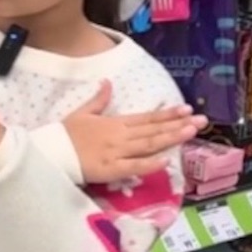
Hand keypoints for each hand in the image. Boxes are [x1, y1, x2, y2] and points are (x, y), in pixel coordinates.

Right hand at [62, 81, 205, 182]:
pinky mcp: (110, 169)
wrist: (50, 151)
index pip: (147, 117)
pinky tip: (166, 160)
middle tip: (201, 121)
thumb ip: (98, 99)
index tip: (187, 109)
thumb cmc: (65, 134)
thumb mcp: (81, 112)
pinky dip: (150, 163)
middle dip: (178, 125)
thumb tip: (108, 82)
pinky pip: (133, 166)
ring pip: (148, 145)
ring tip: (191, 133)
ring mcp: (117, 152)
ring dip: (170, 138)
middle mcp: (120, 136)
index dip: (168, 114)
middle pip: (153, 130)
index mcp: (115, 123)